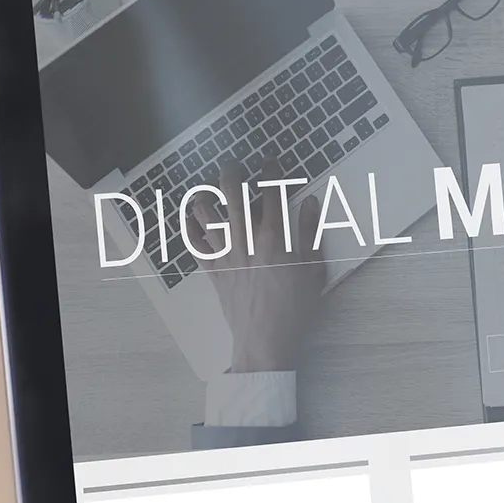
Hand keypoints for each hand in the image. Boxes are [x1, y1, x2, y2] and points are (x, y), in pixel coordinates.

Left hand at [187, 162, 323, 372]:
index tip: (271, 162)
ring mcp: (226, 255)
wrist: (266, 340)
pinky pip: (193, 244)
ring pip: (206, 215)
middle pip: (233, 195)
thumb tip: (310, 204)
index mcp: (274, 239)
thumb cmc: (293, 309)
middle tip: (233, 165)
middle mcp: (246, 241)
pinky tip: (191, 219)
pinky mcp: (213, 270)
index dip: (272, 171)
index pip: (272, 193)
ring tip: (208, 189)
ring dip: (204, 196)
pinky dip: (189, 228)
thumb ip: (311, 233)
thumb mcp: (314, 269)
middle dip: (231, 173)